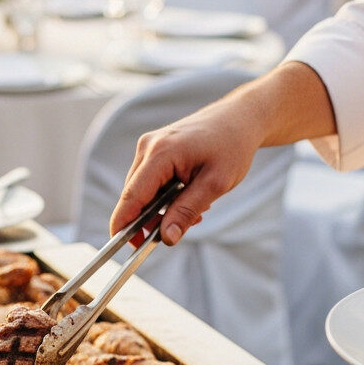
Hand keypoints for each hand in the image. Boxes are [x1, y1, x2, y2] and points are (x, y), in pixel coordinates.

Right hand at [110, 62, 335, 245]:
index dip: (123, 225)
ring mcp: (148, 146)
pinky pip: (150, 181)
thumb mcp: (215, 184)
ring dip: (162, 207)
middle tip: (181, 228)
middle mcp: (148, 147)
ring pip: (142, 191)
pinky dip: (164, 195)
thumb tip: (166, 238)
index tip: (123, 247)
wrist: (240, 118)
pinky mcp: (154, 149)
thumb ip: (187, 211)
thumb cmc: (232, 146)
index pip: (131, 196)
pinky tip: (187, 195)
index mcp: (160, 153)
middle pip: (134, 196)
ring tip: (194, 209)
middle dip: (152, 219)